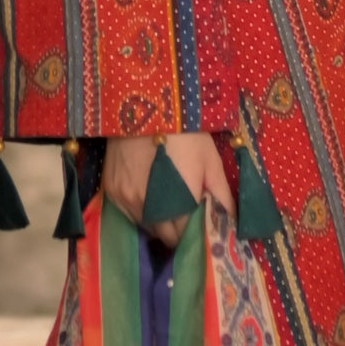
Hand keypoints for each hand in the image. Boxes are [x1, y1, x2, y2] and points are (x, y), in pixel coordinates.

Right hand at [97, 130, 230, 242]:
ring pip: (145, 226)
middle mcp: (149, 211)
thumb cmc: (186, 134)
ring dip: (157, 222)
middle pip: (164, 237)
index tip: (197, 226)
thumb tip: (233, 223)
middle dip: (175, 231)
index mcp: (178, 206)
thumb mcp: (211, 163)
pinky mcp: (111, 191)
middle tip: (184, 215)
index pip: (184, 239)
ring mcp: (127, 202)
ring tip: (166, 204)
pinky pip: (127, 213)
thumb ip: (222, 198)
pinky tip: (147, 195)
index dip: (192, 235)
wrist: (148, 106)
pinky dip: (139, 210)